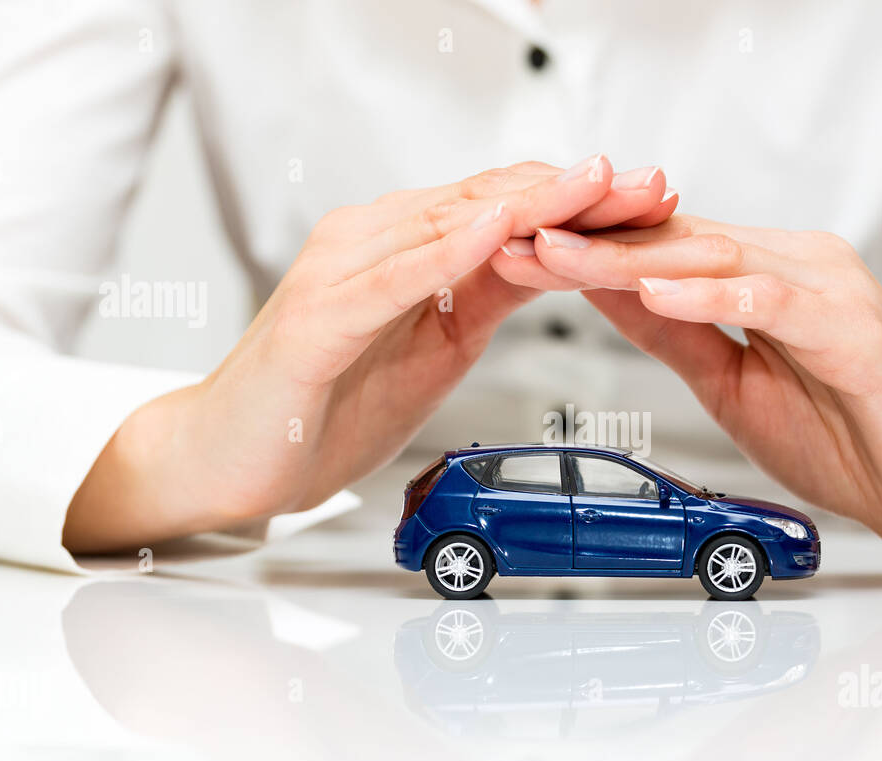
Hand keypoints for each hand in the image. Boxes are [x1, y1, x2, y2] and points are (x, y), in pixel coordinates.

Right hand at [63, 158, 676, 551]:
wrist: (230, 457)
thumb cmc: (324, 403)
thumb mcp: (435, 348)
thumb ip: (483, 296)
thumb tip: (548, 260)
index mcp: (403, 249)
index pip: (505, 207)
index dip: (582, 199)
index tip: (651, 198)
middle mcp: (372, 242)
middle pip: (489, 201)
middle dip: (577, 191)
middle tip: (650, 182)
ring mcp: (341, 272)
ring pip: (448, 225)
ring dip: (529, 205)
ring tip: (595, 185)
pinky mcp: (317, 317)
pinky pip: (392, 278)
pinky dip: (446, 254)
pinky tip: (494, 234)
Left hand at [490, 217, 881, 558]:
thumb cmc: (862, 440)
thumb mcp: (737, 389)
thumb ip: (681, 336)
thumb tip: (611, 296)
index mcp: (764, 282)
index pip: (660, 254)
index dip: (583, 253)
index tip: (514, 253)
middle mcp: (794, 269)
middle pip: (674, 243)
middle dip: (585, 242)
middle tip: (510, 235)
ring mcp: (827, 291)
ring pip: (712, 259)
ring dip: (626, 257)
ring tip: (557, 253)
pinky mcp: (854, 329)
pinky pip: (772, 301)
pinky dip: (713, 293)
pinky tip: (658, 289)